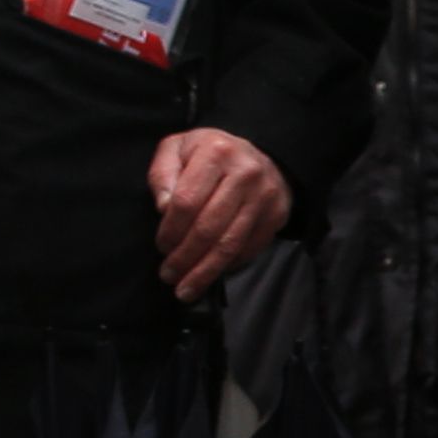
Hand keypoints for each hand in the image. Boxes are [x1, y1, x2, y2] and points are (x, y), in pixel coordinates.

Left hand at [152, 126, 287, 299]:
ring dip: (204, 271)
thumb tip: (163, 208)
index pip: (186, 202)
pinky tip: (210, 273)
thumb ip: (163, 174)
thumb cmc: (209, 154)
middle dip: (185, 258)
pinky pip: (249, 250)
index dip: (170, 230)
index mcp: (216, 152)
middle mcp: (245, 173)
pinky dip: (227, 266)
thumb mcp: (178, 149)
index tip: (161, 246)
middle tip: (168, 275)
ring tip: (185, 288)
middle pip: (209, 228)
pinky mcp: (276, 215)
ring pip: (230, 244)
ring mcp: (264, 196)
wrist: (257, 154)